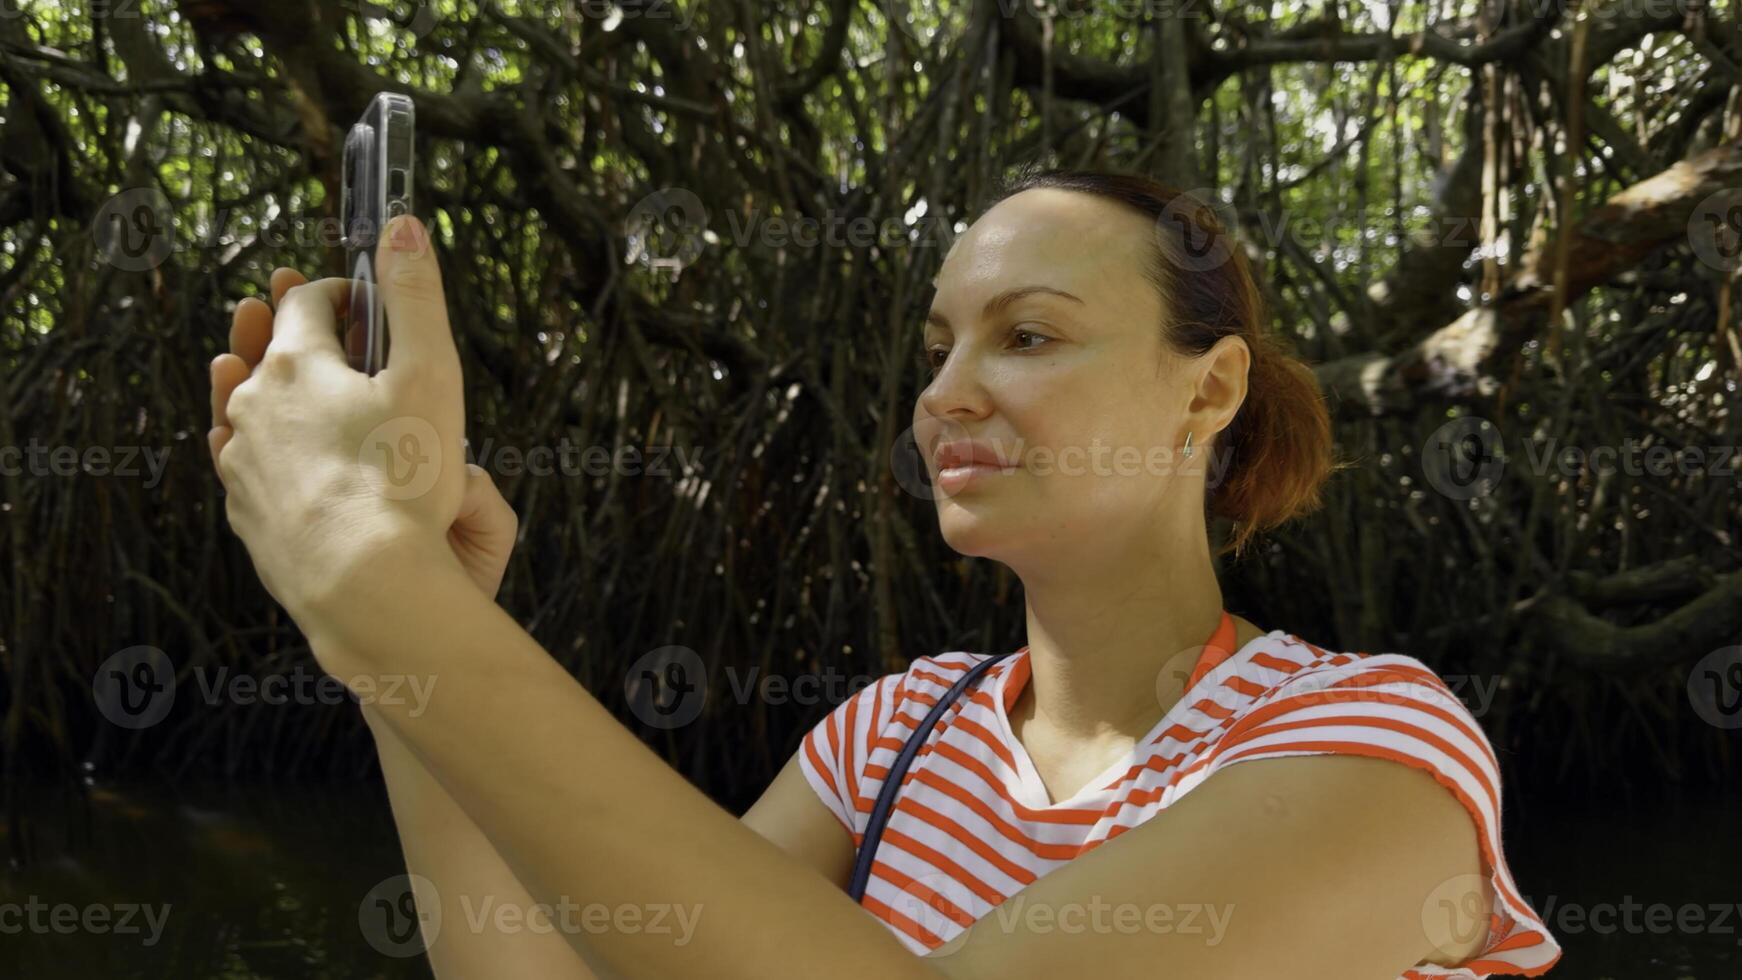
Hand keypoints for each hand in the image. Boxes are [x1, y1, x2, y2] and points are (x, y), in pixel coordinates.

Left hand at [211, 264, 518, 599]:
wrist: (363, 583)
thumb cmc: (404, 479)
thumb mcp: (431, 374)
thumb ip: (417, 296)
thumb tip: (404, 223)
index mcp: (297, 361)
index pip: (308, 304)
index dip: (342, 294)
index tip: (367, 302)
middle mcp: (254, 404)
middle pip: (275, 353)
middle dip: (311, 343)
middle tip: (342, 344)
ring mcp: (242, 462)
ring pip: (257, 412)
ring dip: (286, 399)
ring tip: (317, 402)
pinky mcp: (245, 513)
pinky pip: (254, 468)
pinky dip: (275, 455)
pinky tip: (302, 467)